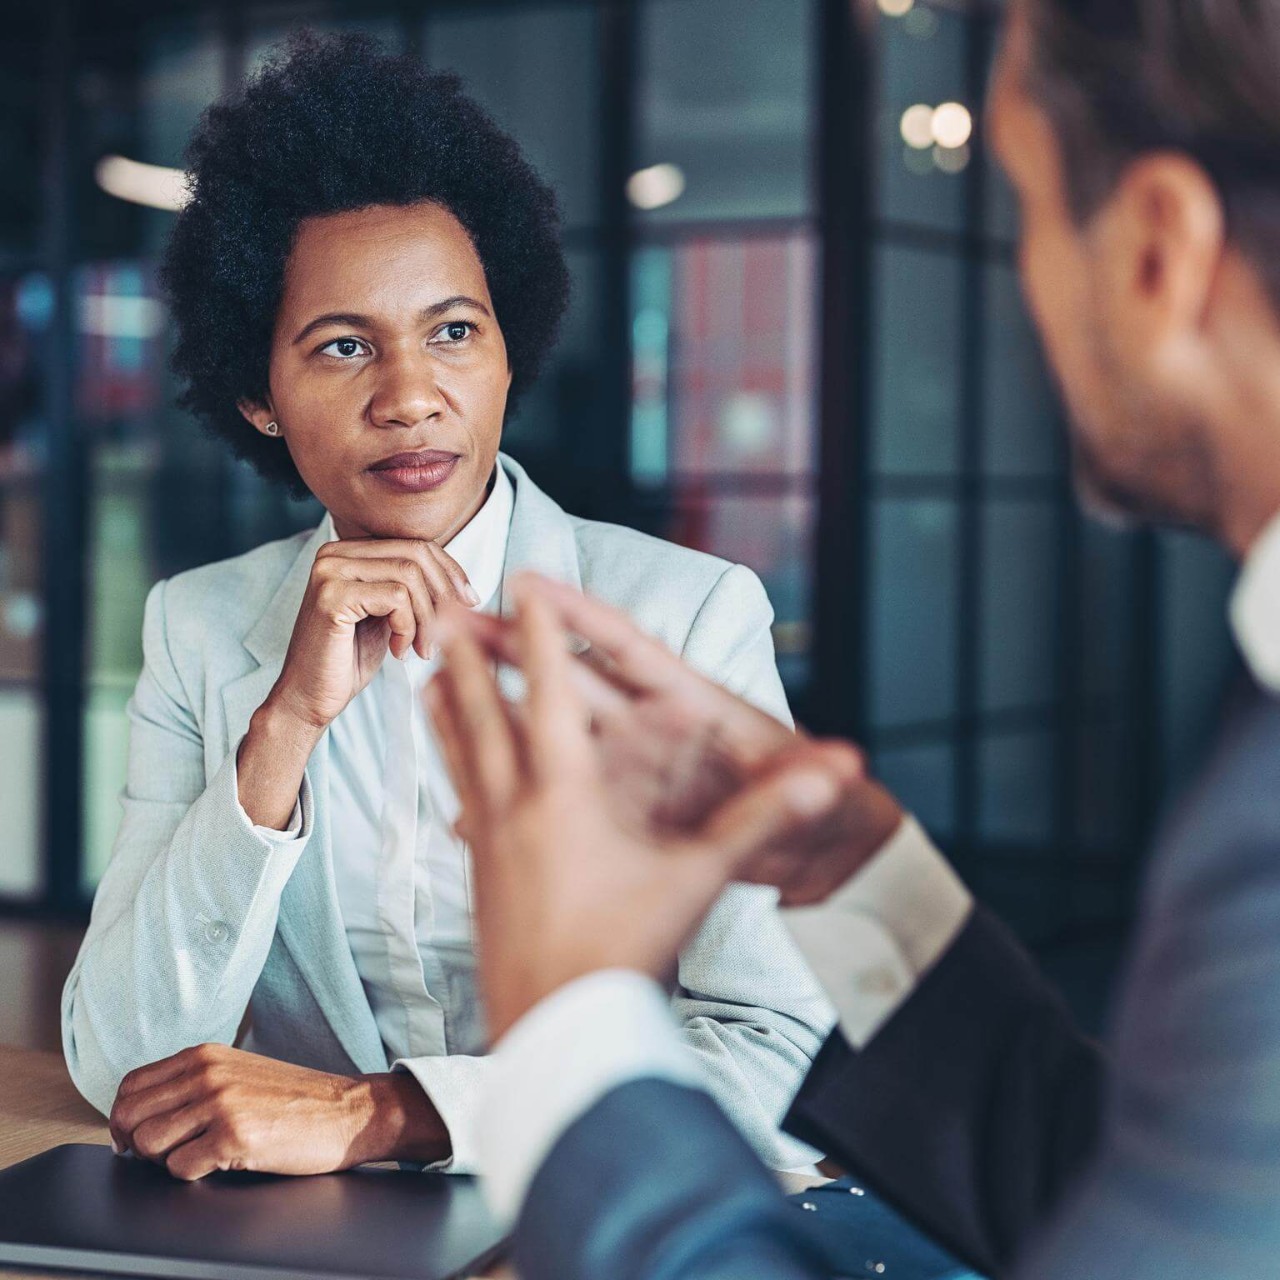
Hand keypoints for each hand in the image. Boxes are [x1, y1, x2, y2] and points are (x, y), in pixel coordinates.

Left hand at [109, 1044, 449, 1180]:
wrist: (349, 1111)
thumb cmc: (297, 1098)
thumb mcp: (240, 1072)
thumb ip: (195, 1081)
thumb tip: (141, 1115)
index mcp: (205, 1055)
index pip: (130, 1085)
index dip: (123, 1118)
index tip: (133, 1137)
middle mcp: (208, 1073)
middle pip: (129, 1115)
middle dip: (136, 1143)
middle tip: (164, 1154)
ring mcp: (221, 1103)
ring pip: (147, 1144)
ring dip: (165, 1160)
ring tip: (198, 1156)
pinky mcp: (235, 1137)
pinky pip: (180, 1168)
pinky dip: (193, 1174)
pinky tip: (221, 1163)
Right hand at [269, 537, 479, 732]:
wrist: (310, 697)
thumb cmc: (351, 659)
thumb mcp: (389, 615)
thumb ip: (412, 589)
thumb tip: (461, 581)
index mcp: (349, 551)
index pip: (415, 544)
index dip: (450, 572)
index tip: (471, 601)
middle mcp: (335, 553)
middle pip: (415, 554)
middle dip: (443, 594)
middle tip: (452, 631)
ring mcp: (330, 571)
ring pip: (409, 576)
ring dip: (427, 618)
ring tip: (422, 649)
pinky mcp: (332, 596)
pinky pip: (395, 598)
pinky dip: (408, 627)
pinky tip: (399, 651)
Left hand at [425, 583, 852, 1041]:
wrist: (559, 1032)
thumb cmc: (628, 951)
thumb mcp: (698, 880)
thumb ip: (762, 821)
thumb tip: (833, 778)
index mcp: (567, 794)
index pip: (553, 694)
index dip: (540, 635)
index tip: (520, 587)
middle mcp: (515, 806)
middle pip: (483, 713)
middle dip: (467, 657)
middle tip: (442, 611)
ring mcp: (487, 841)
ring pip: (458, 755)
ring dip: (445, 706)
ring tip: (424, 673)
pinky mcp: (477, 874)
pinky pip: (456, 798)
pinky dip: (448, 766)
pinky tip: (444, 769)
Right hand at [460, 574, 905, 905]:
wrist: (815, 849)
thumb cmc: (817, 804)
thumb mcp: (815, 794)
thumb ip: (816, 782)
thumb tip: (851, 766)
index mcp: (694, 707)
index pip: (630, 649)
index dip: (581, 616)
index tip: (529, 583)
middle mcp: (654, 727)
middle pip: (573, 678)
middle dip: (516, 646)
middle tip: (453, 618)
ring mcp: (632, 765)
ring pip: (553, 728)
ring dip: (500, 705)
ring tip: (439, 684)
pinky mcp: (624, 807)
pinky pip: (563, 793)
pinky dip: (519, 795)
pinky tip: (464, 805)